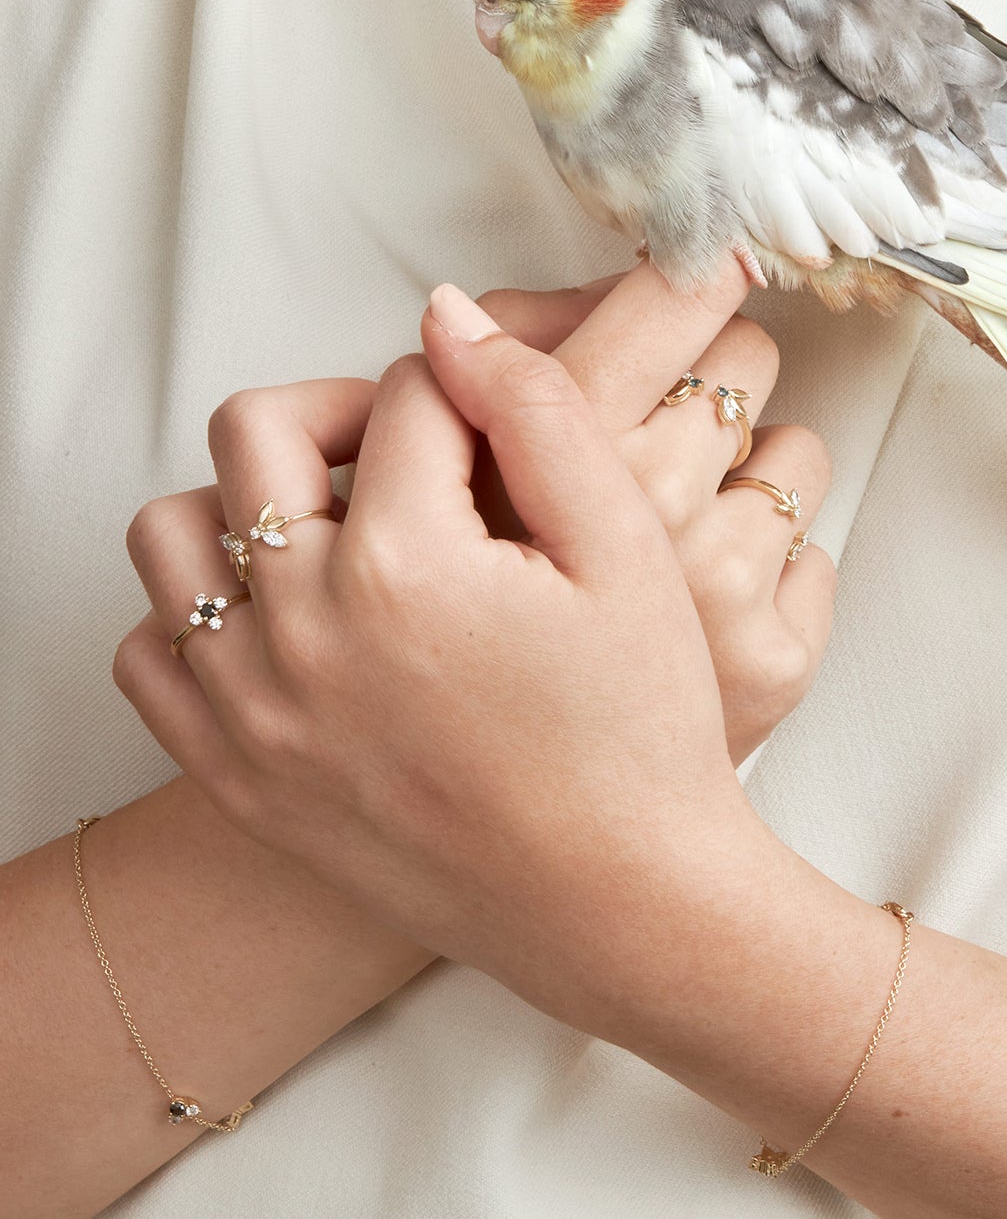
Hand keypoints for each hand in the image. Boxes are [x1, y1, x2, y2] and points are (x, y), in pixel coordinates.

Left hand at [113, 263, 827, 1032]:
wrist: (621, 901)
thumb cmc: (640, 733)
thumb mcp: (626, 550)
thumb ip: (536, 410)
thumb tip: (448, 317)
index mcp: (405, 563)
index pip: (406, 395)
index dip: (473, 392)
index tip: (511, 432)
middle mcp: (301, 628)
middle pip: (260, 428)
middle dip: (344, 410)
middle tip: (419, 452)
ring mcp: (253, 707)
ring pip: (176, 529)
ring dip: (251, 498)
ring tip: (345, 529)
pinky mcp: (238, 773)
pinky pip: (153, 649)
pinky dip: (203, 609)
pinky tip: (295, 618)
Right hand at [462, 263, 835, 763]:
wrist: (520, 821)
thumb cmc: (481, 641)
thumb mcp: (448, 490)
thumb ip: (495, 376)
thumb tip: (508, 300)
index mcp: (563, 448)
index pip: (677, 296)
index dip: (698, 272)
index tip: (712, 265)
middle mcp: (653, 506)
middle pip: (745, 355)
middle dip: (709, 378)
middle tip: (668, 427)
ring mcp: (724, 586)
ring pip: (796, 452)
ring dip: (747, 477)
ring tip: (682, 529)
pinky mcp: (778, 660)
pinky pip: (818, 554)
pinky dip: (774, 569)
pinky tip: (706, 604)